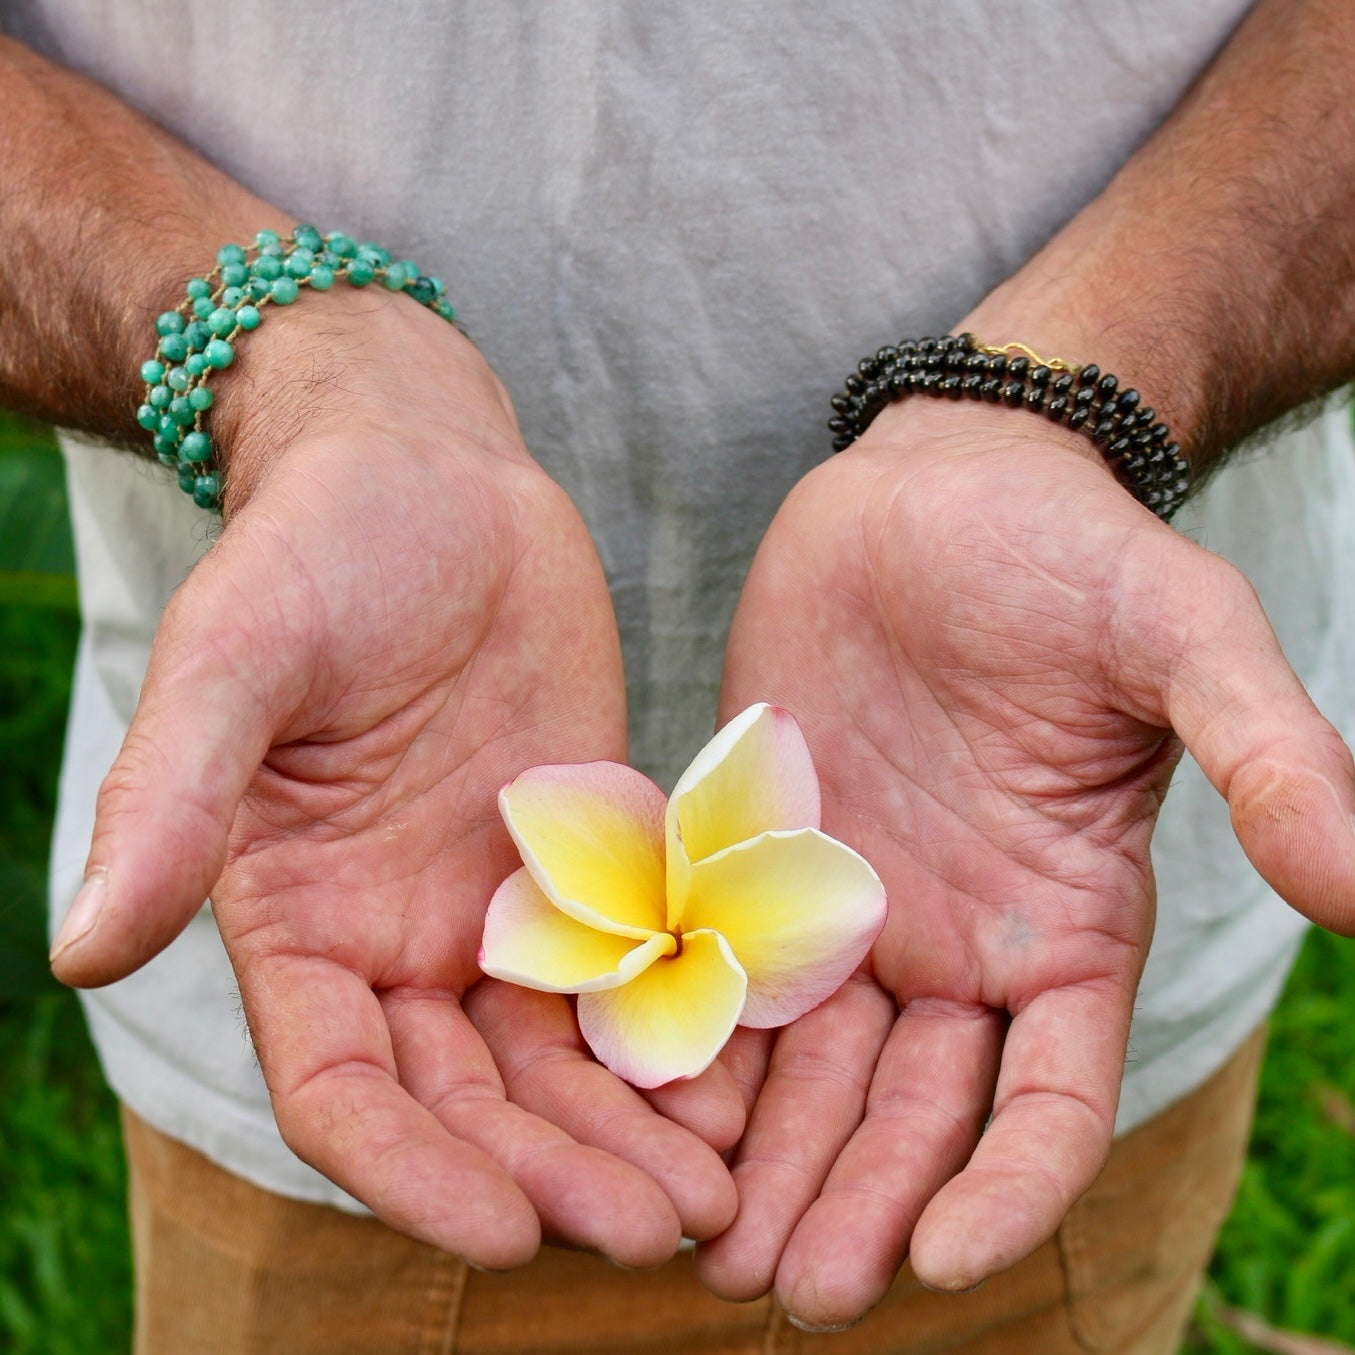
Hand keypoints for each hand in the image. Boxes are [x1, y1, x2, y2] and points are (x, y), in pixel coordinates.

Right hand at [49, 294, 737, 1267]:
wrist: (429, 474)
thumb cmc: (314, 546)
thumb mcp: (234, 655)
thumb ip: (172, 798)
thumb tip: (81, 948)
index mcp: (299, 919)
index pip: (343, 1090)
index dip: (413, 1171)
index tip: (506, 1233)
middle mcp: (398, 935)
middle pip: (471, 1099)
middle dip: (556, 1173)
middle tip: (662, 1230)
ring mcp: (500, 900)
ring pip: (563, 1054)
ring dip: (632, 1127)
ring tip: (718, 1192)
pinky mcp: (588, 850)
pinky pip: (637, 963)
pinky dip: (684, 1027)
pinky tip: (750, 1076)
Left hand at [698, 398, 1354, 1324]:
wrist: (939, 483)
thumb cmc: (1072, 552)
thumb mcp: (1184, 638)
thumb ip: (1268, 758)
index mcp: (1063, 926)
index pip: (1048, 1098)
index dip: (1007, 1187)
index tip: (940, 1262)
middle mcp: (952, 939)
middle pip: (910, 1112)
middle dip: (856, 1203)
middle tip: (790, 1293)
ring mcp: (846, 903)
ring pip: (806, 1066)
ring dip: (763, 1155)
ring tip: (705, 1245)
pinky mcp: (757, 848)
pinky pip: (716, 966)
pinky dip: (688, 1036)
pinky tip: (637, 1099)